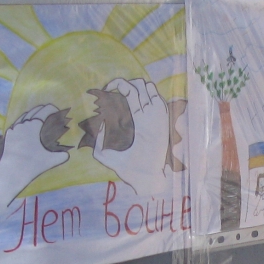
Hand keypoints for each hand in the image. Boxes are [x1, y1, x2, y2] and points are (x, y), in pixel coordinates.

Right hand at [91, 77, 170, 197]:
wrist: (153, 180)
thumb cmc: (129, 170)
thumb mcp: (105, 157)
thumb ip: (97, 139)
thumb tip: (100, 121)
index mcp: (142, 122)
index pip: (131, 90)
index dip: (116, 84)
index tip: (106, 89)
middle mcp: (155, 116)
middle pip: (140, 85)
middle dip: (124, 83)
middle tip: (112, 92)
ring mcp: (163, 117)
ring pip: (151, 88)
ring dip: (136, 88)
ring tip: (124, 96)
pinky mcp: (166, 120)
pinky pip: (157, 97)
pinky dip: (146, 94)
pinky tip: (137, 103)